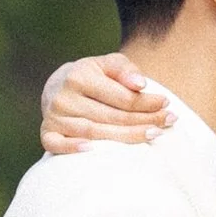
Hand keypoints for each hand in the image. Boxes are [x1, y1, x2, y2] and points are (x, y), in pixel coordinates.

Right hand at [42, 55, 168, 152]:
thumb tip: (140, 84)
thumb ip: (125, 69)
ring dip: (126, 137)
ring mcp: (55, 117)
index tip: (166, 104)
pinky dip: (73, 149)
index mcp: (79, 76)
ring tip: (153, 135)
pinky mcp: (46, 133)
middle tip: (169, 122)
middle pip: (112, 116)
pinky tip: (93, 151)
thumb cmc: (92, 76)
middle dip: (143, 120)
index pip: (121, 97)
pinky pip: (58, 145)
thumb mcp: (107, 64)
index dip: (146, 102)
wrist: (58, 86)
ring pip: (94, 133)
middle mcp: (64, 97)